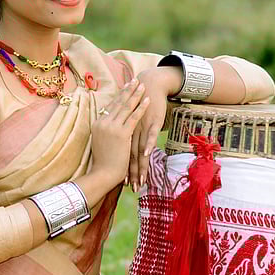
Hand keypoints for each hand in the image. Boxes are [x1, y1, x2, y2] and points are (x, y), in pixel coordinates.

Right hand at [89, 79, 148, 184]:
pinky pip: (133, 117)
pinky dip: (141, 108)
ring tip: (143, 86)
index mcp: (97, 124)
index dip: (119, 95)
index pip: (110, 106)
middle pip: (118, 103)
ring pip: (126, 107)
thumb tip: (111, 127)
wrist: (102, 173)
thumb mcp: (101, 143)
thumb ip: (106, 132)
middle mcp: (103, 123)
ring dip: (135, 95)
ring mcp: (112, 128)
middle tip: (135, 80)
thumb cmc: (103, 161)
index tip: (125, 86)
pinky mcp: (122, 134)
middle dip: (128, 91)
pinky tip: (147, 100)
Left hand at [129, 66, 181, 190]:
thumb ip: (131, 133)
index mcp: (125, 131)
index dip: (123, 168)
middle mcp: (131, 131)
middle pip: (130, 155)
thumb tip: (132, 147)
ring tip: (140, 181)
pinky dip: (147, 145)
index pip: (123, 154)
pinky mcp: (152, 123)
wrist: (149, 86)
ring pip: (139, 150)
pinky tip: (146, 154)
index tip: (122, 183)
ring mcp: (141, 127)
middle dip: (131, 173)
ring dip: (140, 166)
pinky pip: (149, 135)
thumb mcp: (134, 120)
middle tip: (132, 188)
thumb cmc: (142, 103)